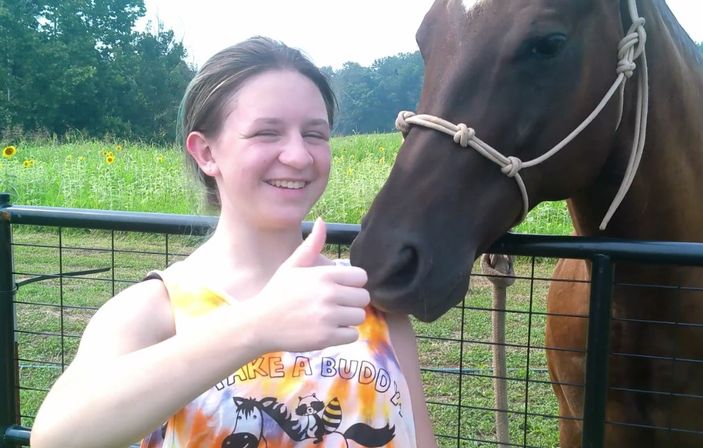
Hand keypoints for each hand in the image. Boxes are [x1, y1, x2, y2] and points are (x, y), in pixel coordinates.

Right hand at [252, 218, 369, 352]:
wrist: (260, 323)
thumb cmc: (278, 292)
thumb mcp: (293, 265)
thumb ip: (311, 245)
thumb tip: (322, 221)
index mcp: (324, 275)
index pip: (361, 277)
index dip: (353, 283)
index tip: (341, 288)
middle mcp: (329, 295)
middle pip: (363, 298)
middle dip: (352, 301)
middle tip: (336, 305)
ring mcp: (328, 317)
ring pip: (360, 317)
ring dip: (349, 319)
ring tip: (332, 318)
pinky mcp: (327, 338)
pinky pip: (352, 335)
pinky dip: (343, 335)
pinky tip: (329, 330)